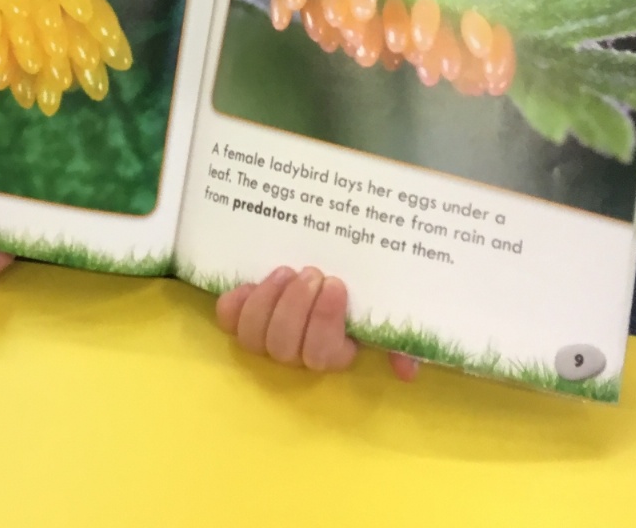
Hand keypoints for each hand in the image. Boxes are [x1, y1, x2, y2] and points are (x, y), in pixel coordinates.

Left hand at [216, 267, 418, 380]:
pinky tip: (251, 282)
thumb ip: (396, 337)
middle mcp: (294, 352)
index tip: (336, 284)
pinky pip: (228, 319)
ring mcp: (263, 336)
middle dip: (296, 307)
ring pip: (253, 336)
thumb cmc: (353, 291)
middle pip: (283, 347)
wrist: (317, 265)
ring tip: (286, 271)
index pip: (322, 355)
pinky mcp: (239, 316)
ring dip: (268, 301)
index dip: (325, 322)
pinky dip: (236, 301)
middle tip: (312, 272)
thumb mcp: (379, 310)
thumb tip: (407, 370)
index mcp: (330, 352)